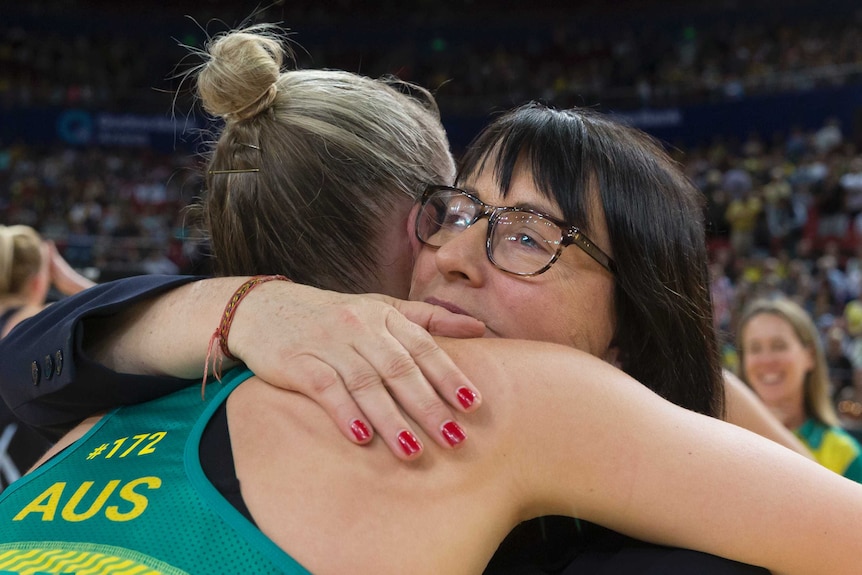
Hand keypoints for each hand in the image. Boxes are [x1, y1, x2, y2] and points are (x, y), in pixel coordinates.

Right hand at [228, 282, 484, 459]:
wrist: (262, 309)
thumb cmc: (332, 314)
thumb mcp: (379, 308)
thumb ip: (428, 319)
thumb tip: (479, 329)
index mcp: (383, 315)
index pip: (422, 346)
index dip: (448, 375)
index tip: (473, 405)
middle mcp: (359, 326)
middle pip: (399, 368)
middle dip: (428, 404)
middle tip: (453, 438)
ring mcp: (328, 343)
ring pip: (365, 382)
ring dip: (391, 418)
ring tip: (413, 450)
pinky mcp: (297, 362)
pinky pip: (325, 388)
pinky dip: (344, 412)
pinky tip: (361, 437)